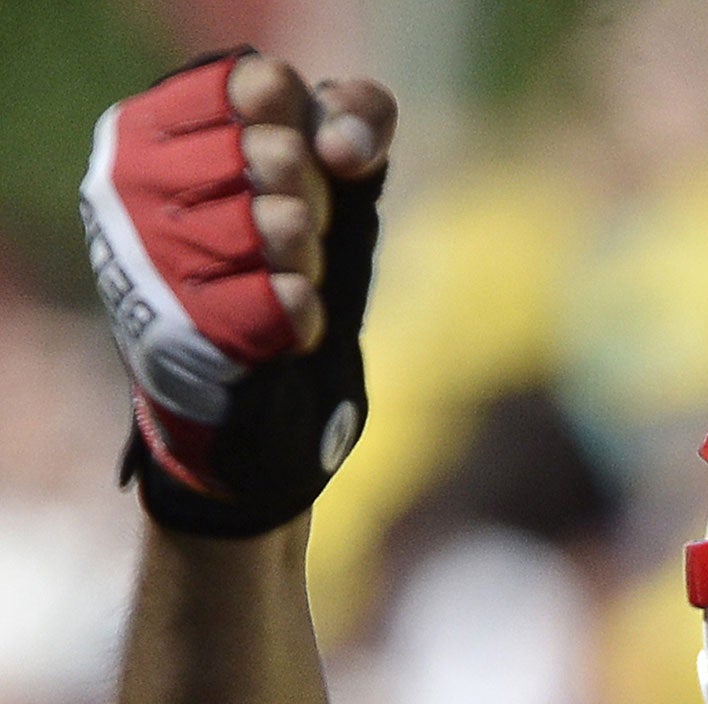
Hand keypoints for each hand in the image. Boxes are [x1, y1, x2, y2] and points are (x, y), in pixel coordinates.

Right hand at [80, 51, 397, 535]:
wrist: (246, 393)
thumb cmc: (278, 262)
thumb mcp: (321, 174)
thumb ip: (352, 119)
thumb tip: (345, 147)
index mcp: (152, 127)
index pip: (261, 84)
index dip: (308, 122)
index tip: (312, 159)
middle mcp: (132, 181)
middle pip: (279, 152)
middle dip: (316, 195)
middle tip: (300, 229)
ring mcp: (150, 255)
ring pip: (283, 224)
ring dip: (311, 256)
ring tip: (291, 271)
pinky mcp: (183, 326)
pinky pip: (285, 300)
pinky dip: (307, 310)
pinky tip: (288, 317)